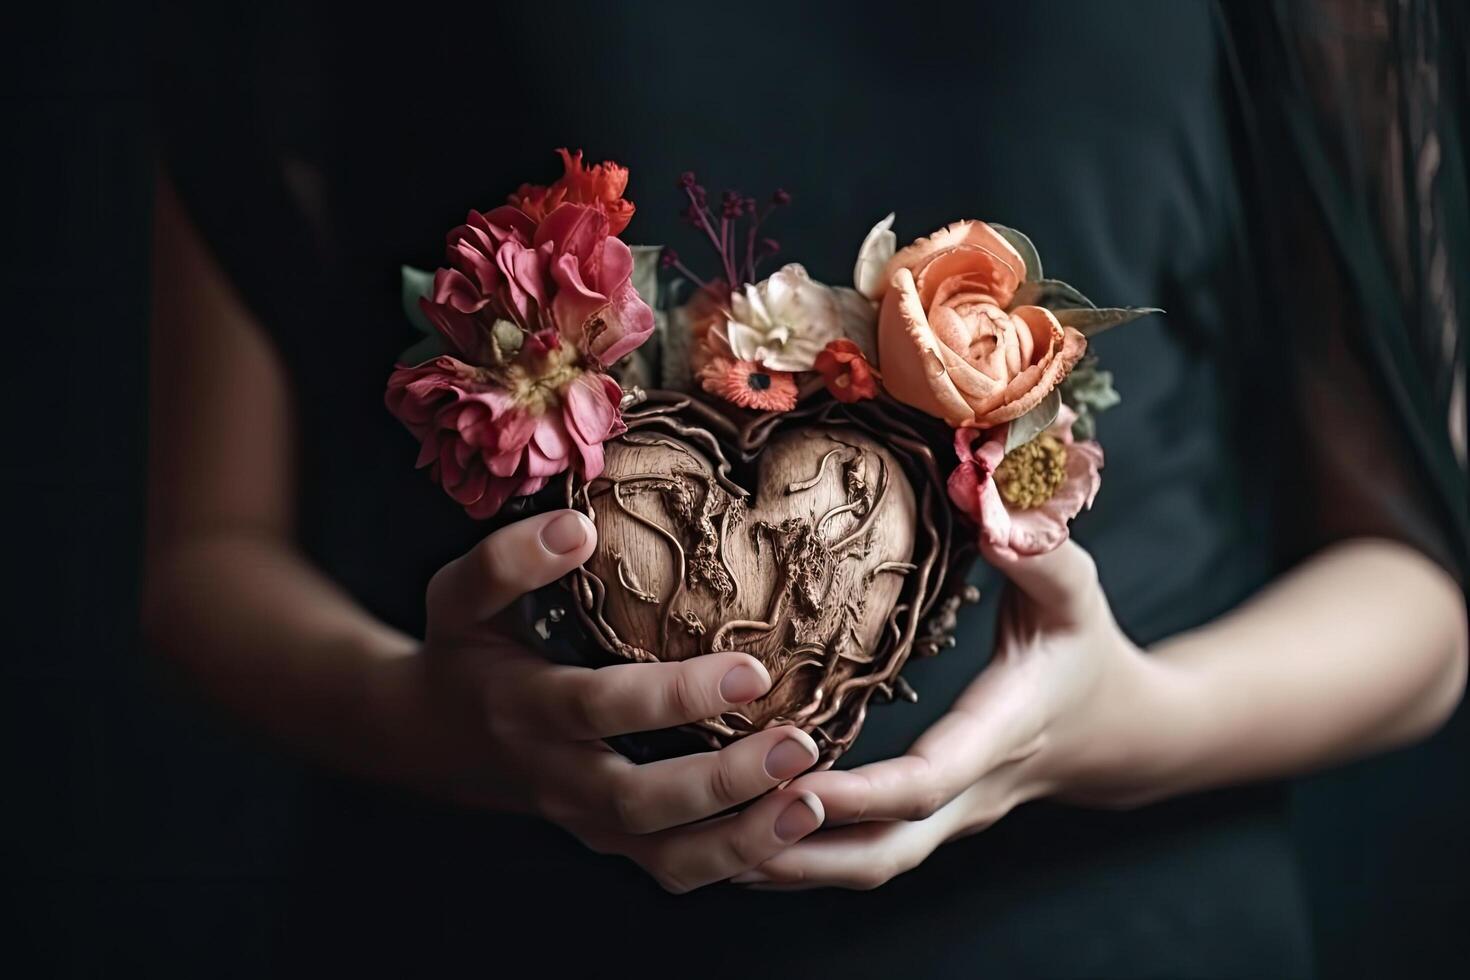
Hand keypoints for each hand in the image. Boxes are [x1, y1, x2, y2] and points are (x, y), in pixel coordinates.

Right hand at [393, 508, 825, 893]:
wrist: (433, 739)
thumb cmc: (463, 652)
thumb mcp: (459, 597)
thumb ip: (506, 559)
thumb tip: (578, 526)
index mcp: (523, 708)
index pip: (601, 708)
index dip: (675, 696)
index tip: (751, 670)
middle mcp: (556, 777)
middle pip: (640, 799)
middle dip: (722, 782)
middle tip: (799, 745)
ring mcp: (586, 821)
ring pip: (664, 856)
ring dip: (741, 840)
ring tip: (810, 802)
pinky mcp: (613, 841)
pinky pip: (676, 869)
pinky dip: (738, 861)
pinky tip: (796, 827)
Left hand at [733, 540, 1184, 889]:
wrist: (1123, 736)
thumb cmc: (1088, 653)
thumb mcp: (1076, 595)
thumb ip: (1040, 551)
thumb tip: (993, 503)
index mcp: (999, 736)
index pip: (925, 783)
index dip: (860, 792)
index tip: (792, 780)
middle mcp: (969, 794)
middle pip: (884, 853)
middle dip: (802, 851)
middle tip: (719, 830)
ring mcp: (947, 818)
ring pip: (867, 866)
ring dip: (790, 864)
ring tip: (704, 842)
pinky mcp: (926, 821)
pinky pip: (861, 853)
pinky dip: (802, 853)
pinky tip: (737, 833)